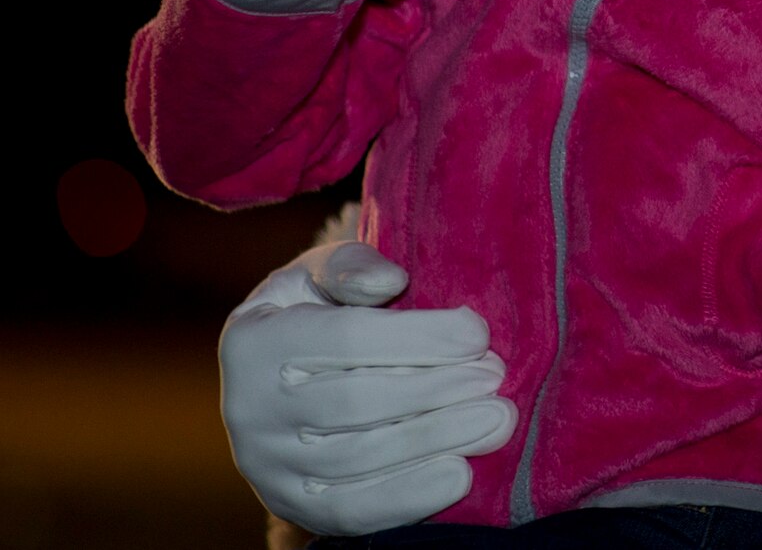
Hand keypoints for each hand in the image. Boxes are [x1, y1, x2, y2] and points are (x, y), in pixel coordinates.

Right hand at [220, 240, 516, 535]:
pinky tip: (461, 474)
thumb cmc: (311, 312)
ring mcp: (267, 466)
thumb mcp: (317, 273)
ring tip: (495, 420)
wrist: (271, 384)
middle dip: (436, 389)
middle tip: (495, 377)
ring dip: (435, 440)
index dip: (419, 337)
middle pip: (356, 403)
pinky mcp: (291, 506)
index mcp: (255, 341)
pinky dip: (409, 496)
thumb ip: (351, 267)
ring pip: (358, 459)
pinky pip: (351, 510)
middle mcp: (250, 410)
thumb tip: (391, 282)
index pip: (348, 339)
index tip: (478, 334)